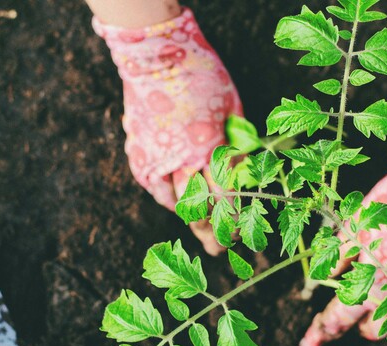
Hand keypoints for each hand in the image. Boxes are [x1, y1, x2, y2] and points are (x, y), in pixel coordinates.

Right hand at [93, 7, 242, 254]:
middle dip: (212, 232)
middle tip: (220, 249)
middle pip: (199, 208)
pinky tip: (175, 204)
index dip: (235, 221)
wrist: (155, 56)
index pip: (226, 198)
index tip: (242, 234)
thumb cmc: (202, 75)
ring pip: (175, 202)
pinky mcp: (139, 152)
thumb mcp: (231, 107)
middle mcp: (183, 159)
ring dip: (190, 219)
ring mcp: (158, 157)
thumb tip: (246, 169)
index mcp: (210, 148)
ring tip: (201, 230)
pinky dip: (166, 199)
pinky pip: (153, 186)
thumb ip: (238, 141)